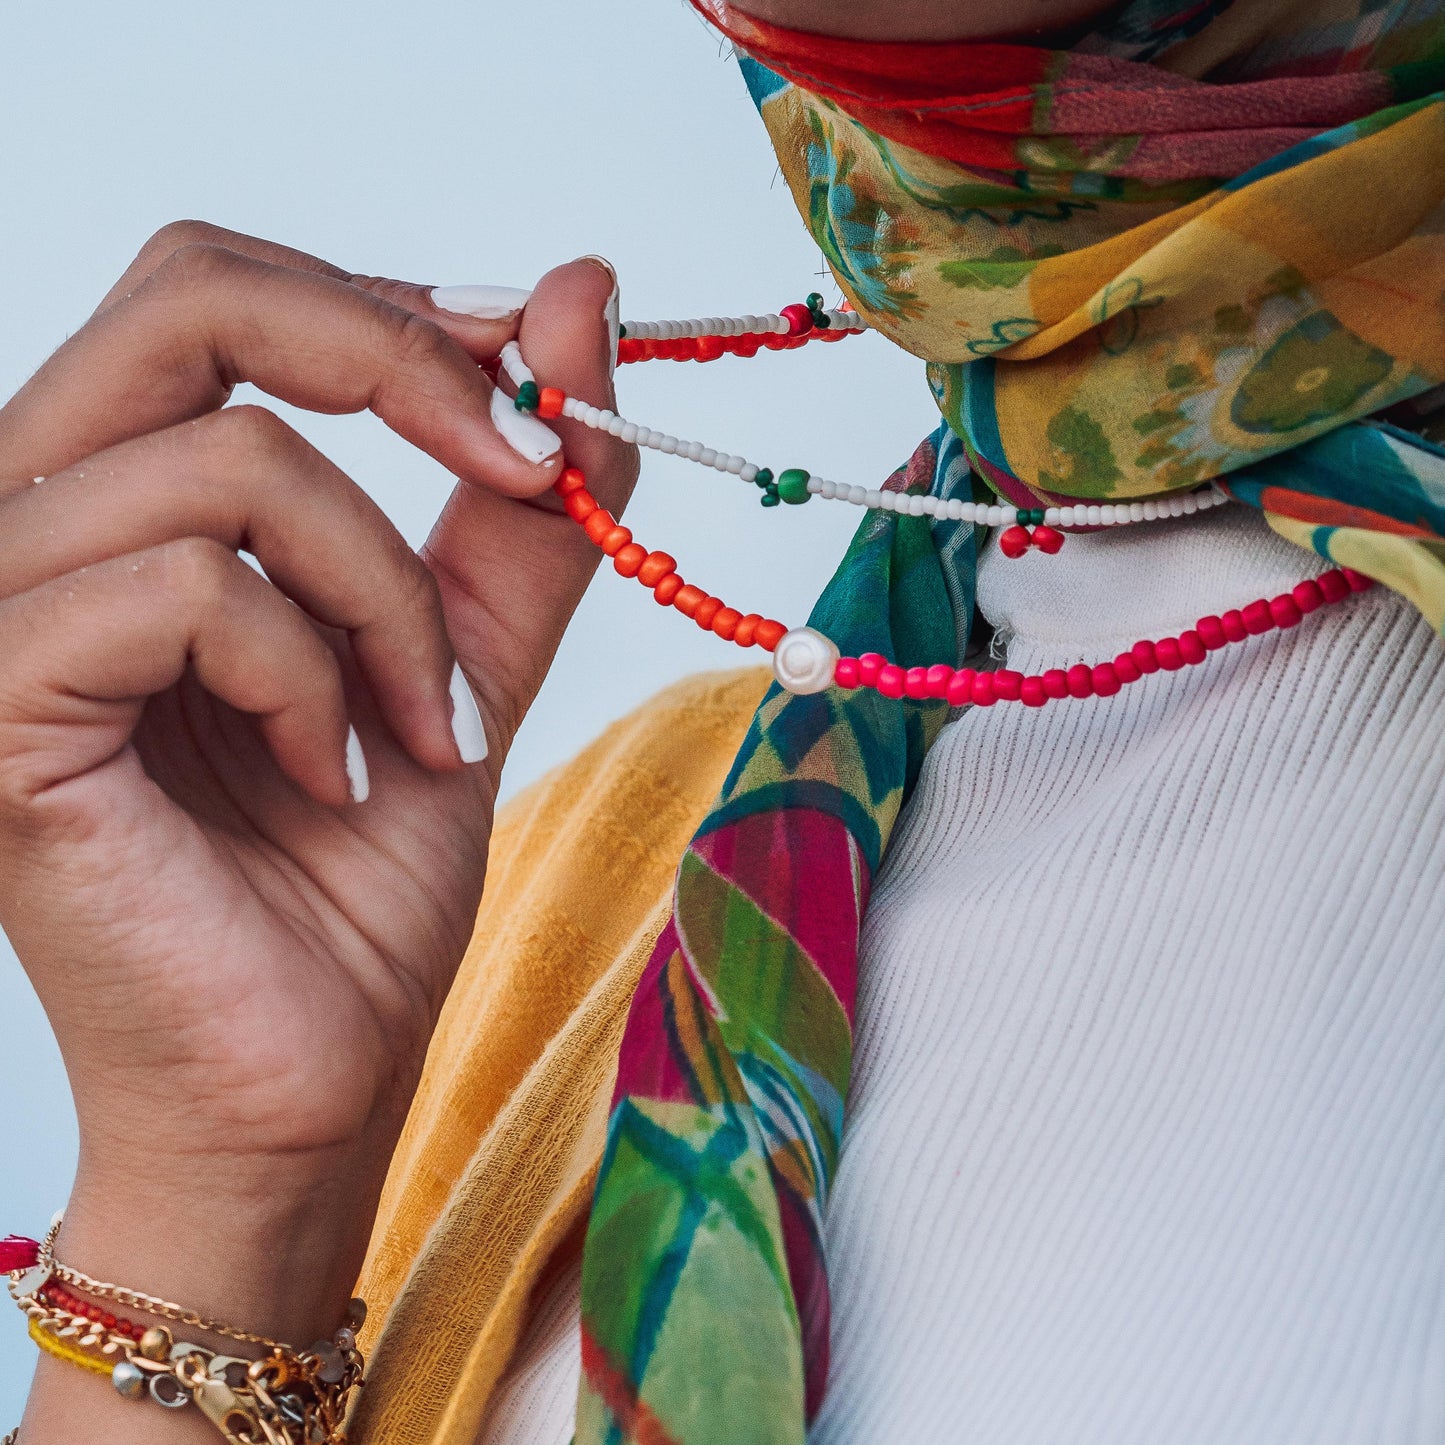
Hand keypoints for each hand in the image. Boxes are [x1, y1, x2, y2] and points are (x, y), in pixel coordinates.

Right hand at [0, 223, 633, 1384]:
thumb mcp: (466, 655)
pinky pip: (189, 591)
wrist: (304, 1078)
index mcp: (129, 499)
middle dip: (403, 367)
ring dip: (387, 597)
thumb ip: (517, 499)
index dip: (395, 305)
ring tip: (422, 728)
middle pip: (195, 296)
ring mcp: (0, 611)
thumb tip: (580, 296)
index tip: (537, 373)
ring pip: (231, 460)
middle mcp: (36, 523)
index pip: (219, 287)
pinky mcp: (2, 705)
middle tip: (524, 474)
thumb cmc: (355, 881)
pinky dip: (312, 677)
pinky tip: (335, 775)